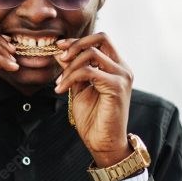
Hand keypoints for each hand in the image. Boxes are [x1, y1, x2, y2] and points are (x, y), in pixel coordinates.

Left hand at [53, 32, 133, 166]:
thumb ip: (72, 69)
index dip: (78, 40)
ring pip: (91, 54)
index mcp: (115, 67)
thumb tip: (60, 52)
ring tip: (59, 83)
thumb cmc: (93, 118)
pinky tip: (61, 89)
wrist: (102, 143)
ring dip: (70, 66)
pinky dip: (71, 77)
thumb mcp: (78, 88)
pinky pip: (88, 71)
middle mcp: (122, 68)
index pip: (100, 40)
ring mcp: (122, 76)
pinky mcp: (117, 86)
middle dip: (76, 44)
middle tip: (60, 57)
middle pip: (101, 38)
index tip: (59, 47)